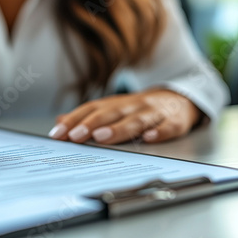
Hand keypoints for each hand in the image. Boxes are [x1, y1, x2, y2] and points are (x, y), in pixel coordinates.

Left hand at [48, 89, 201, 143]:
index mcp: (115, 104)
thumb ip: (86, 116)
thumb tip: (59, 121)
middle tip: (74, 136)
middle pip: (109, 114)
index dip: (73, 120)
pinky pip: (167, 127)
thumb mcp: (112, 109)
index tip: (57, 134)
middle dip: (90, 124)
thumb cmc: (138, 109)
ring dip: (118, 129)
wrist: (180, 98)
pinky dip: (160, 132)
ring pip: (135, 120)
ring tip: (102, 137)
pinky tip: (149, 139)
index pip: (90, 109)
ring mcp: (153, 113)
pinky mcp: (174, 121)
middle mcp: (132, 106)